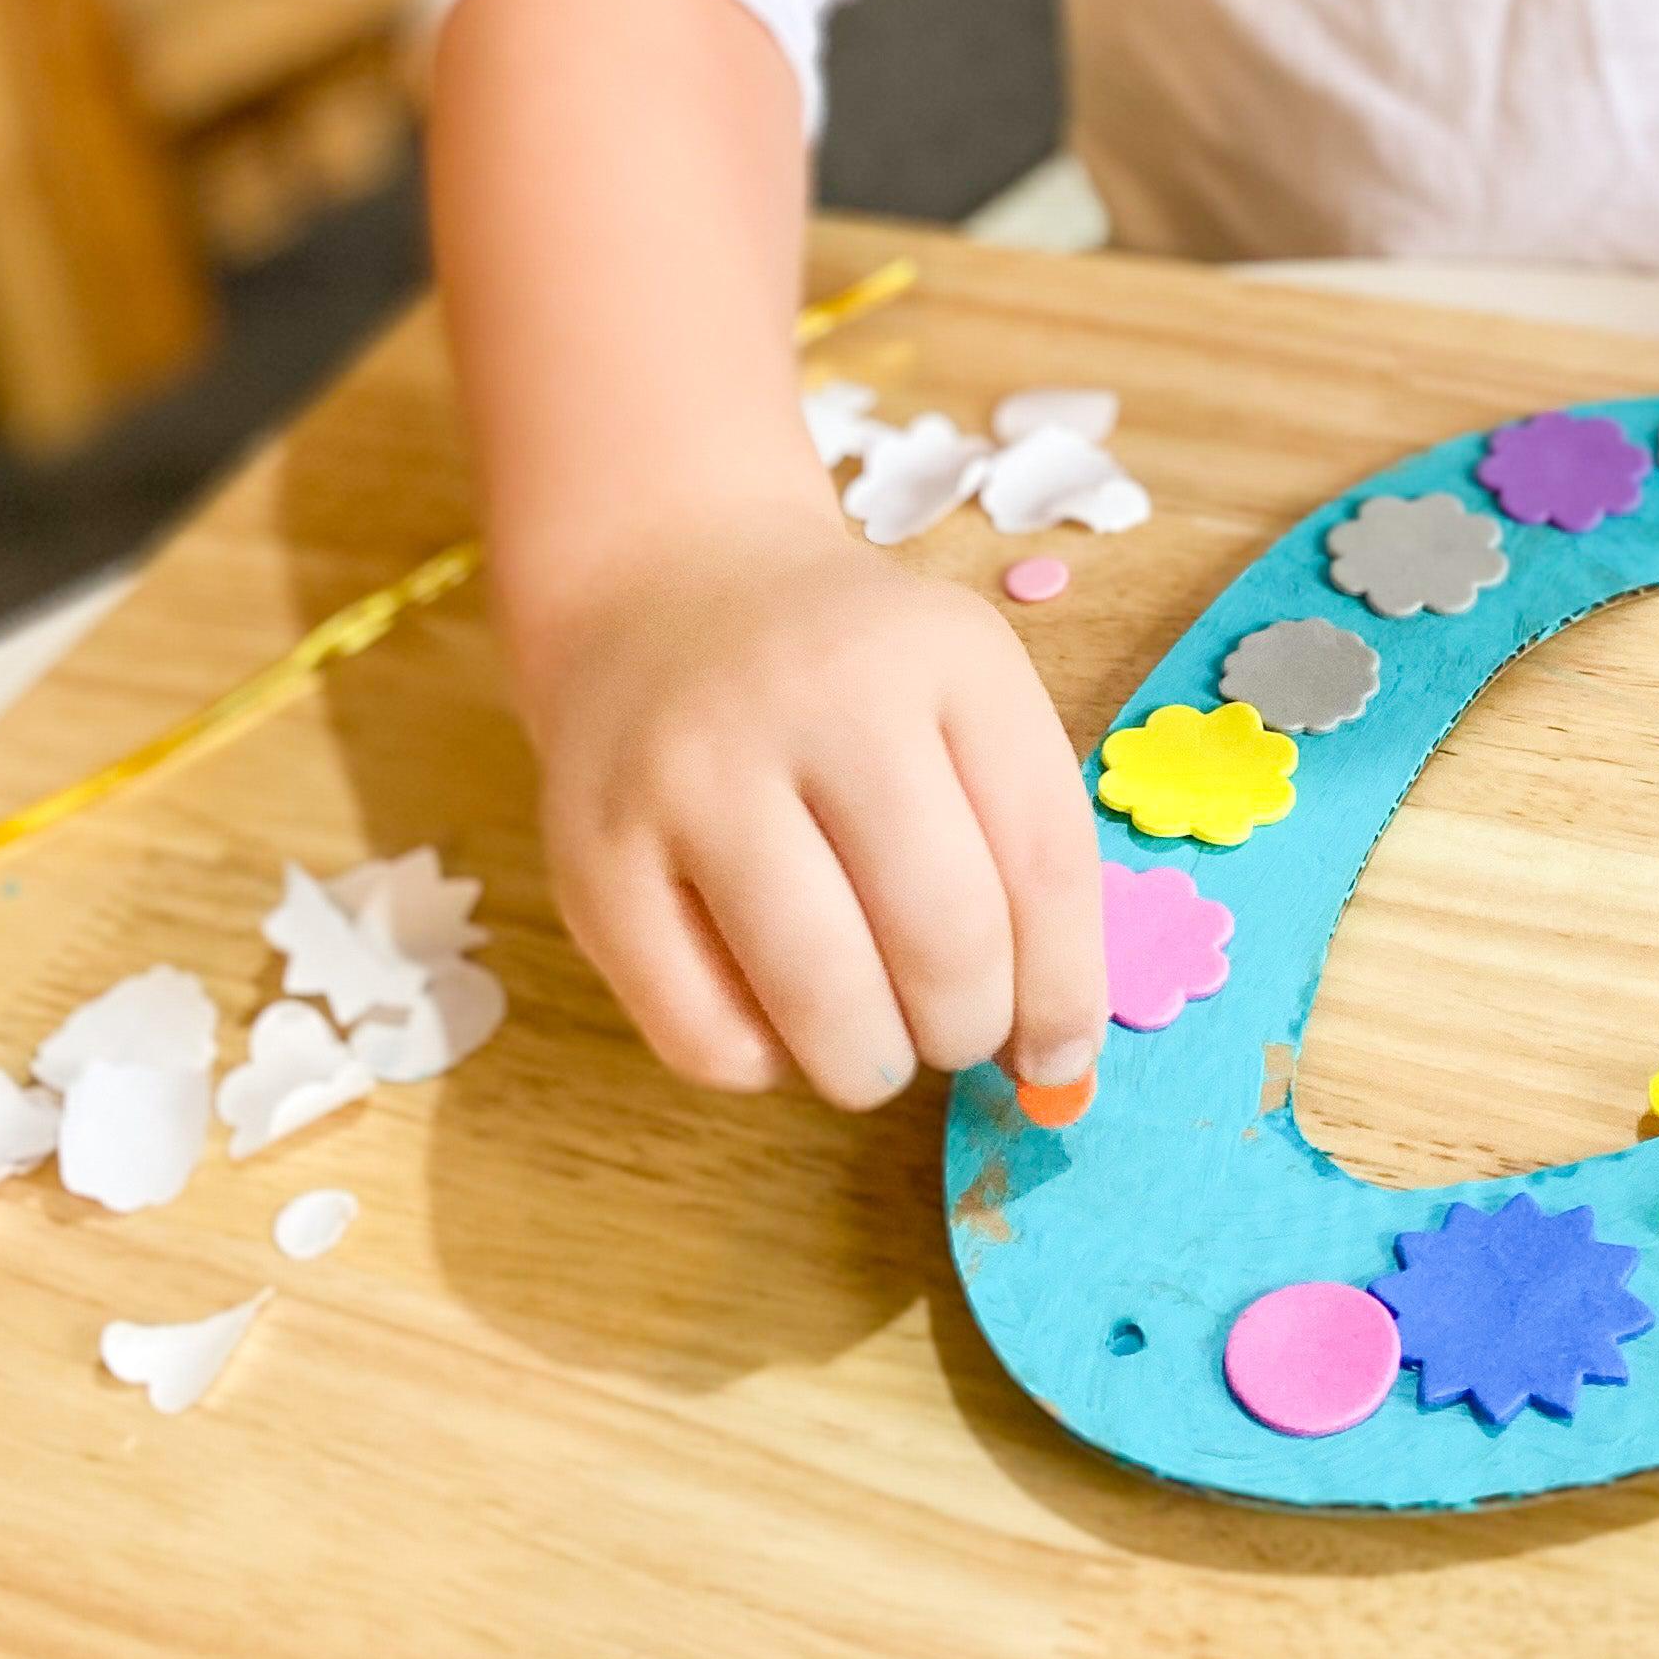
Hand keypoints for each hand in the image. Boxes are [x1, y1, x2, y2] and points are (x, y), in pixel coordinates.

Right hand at [510, 504, 1106, 1111]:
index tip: (1057, 1052)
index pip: (1044, 860)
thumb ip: (1023, 846)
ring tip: (876, 1043)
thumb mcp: (962, 695)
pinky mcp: (594, 859)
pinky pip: (705, 1037)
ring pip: (822, 1000)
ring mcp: (693, 776)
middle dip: (969, 1029)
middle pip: (942, 938)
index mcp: (944, 653)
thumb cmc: (847, 676)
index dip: (1065, 990)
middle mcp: (818, 698)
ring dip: (873, 1064)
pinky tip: (776, 1017)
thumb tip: (1054, 1053)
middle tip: (955, 1032)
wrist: (664, 592)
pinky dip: (765, 1067)